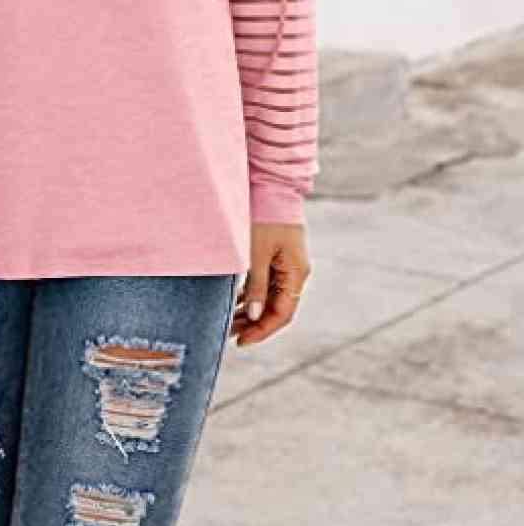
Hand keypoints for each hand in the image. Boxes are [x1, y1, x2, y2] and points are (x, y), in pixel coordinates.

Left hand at [230, 222, 310, 347]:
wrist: (271, 184)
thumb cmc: (264, 217)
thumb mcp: (256, 253)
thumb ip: (256, 286)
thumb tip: (254, 317)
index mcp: (296, 273)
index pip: (282, 314)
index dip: (262, 331)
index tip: (241, 341)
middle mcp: (295, 272)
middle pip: (277, 308)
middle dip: (255, 324)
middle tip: (229, 335)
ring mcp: (287, 263)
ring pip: (271, 297)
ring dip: (252, 311)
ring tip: (229, 323)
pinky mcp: (277, 255)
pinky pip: (267, 283)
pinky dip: (252, 295)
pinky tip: (236, 302)